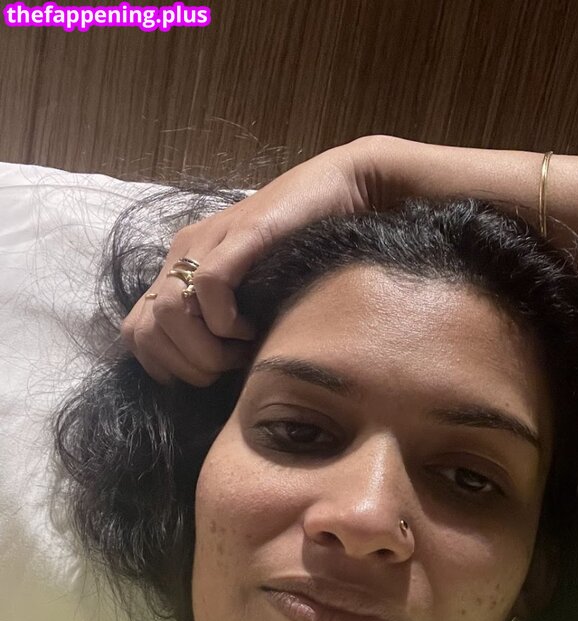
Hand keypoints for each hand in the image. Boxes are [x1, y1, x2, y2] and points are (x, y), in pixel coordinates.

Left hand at [120, 135, 403, 385]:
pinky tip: (253, 328)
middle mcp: (185, 251)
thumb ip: (227, 320)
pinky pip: (210, 284)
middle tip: (227, 370)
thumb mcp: (255, 293)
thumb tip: (215, 373)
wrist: (342, 189)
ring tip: (242, 351)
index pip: (136, 329)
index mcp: (181, 265)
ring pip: (169, 310)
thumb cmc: (307, 249)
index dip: (163, 365)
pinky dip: (227, 322)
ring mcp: (210, 239)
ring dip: (205, 349)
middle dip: (186, 365)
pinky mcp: (243, 234)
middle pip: (146, 328)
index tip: (204, 377)